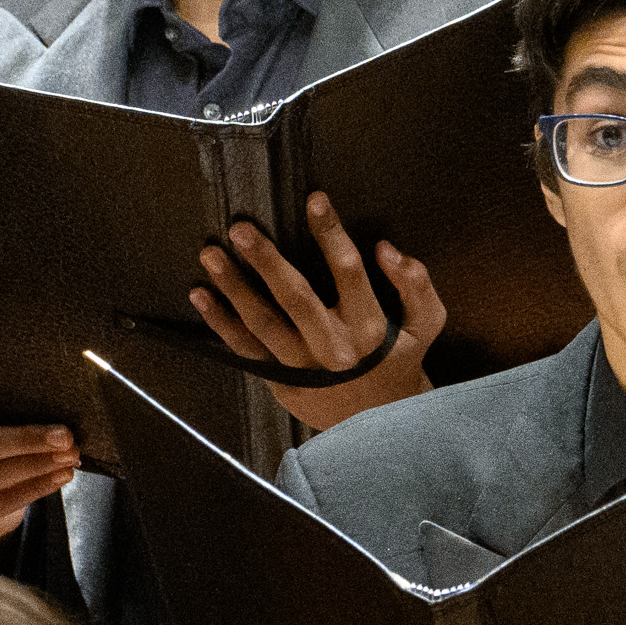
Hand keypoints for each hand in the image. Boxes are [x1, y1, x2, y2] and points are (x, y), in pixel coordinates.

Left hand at [198, 196, 441, 431]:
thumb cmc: (397, 362)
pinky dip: (221, 323)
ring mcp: (301, 367)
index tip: (314, 200)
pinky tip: (201, 295)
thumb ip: (415, 285)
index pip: (348, 271)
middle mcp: (332, 347)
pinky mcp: (279, 382)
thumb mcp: (424, 326)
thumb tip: (386, 248)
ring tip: (210, 255)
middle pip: (295, 298)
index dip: (330, 233)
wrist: (379, 425)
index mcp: (368, 326)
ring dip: (234, 287)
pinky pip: (245, 350)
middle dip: (266, 261)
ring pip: (263, 324)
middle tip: (240, 229)